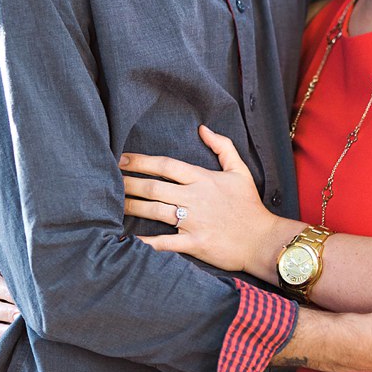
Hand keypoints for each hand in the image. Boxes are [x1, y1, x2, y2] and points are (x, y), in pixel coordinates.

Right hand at [0, 268, 18, 354]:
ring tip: (19, 332)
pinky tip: (10, 347)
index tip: (24, 296)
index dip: (8, 293)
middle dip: (6, 313)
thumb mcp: (19, 278)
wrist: (22, 300)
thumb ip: (21, 282)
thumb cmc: (22, 285)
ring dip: (2, 331)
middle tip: (21, 316)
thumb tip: (31, 291)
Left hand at [123, 125, 278, 272]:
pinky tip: (128, 239)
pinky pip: (165, 242)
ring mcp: (194, 221)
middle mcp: (195, 198)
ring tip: (113, 204)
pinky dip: (145, 242)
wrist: (264, 240)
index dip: (140, 161)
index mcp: (202, 179)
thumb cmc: (249, 205)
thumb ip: (222, 146)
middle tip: (108, 181)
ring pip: (155, 211)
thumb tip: (203, 128)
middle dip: (128, 184)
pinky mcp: (195, 243)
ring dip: (131, 207)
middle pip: (154, 187)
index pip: (166, 165)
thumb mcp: (240, 171)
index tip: (120, 159)